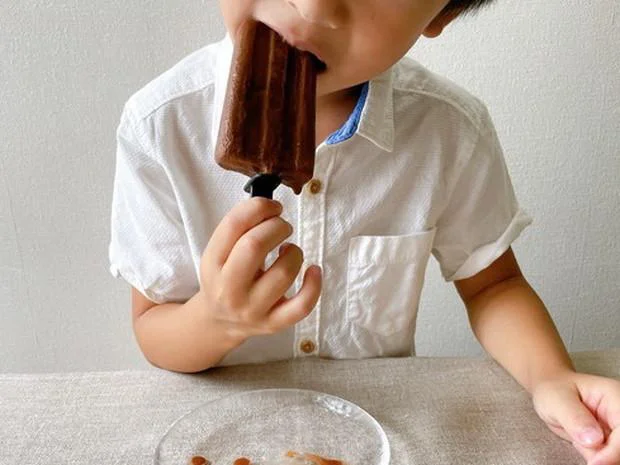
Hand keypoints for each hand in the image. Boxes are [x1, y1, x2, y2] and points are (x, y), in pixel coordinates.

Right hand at [199, 197, 321, 340]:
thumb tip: (271, 206)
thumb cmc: (225, 277)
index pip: (233, 225)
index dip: (259, 207)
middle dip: (277, 226)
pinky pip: (302, 306)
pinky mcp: (273, 324)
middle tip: (282, 226)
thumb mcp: (219, 253)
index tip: (272, 207)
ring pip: (283, 274)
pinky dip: (314, 285)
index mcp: (212, 263)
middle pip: (254, 245)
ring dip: (295, 252)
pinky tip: (314, 270)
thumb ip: (239, 230)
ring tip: (289, 250)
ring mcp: (252, 309)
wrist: (218, 322)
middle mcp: (229, 288)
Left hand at [533, 371, 619, 464]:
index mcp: (614, 396)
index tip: (595, 462)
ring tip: (576, 438)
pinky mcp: (611, 441)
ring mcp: (617, 428)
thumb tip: (594, 440)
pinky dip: (596, 458)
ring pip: (618, 455)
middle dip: (608, 455)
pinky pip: (609, 458)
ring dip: (599, 456)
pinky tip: (579, 442)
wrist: (550, 394)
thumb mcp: (557, 400)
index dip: (614, 450)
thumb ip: (574, 418)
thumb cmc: (553, 391)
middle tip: (583, 449)